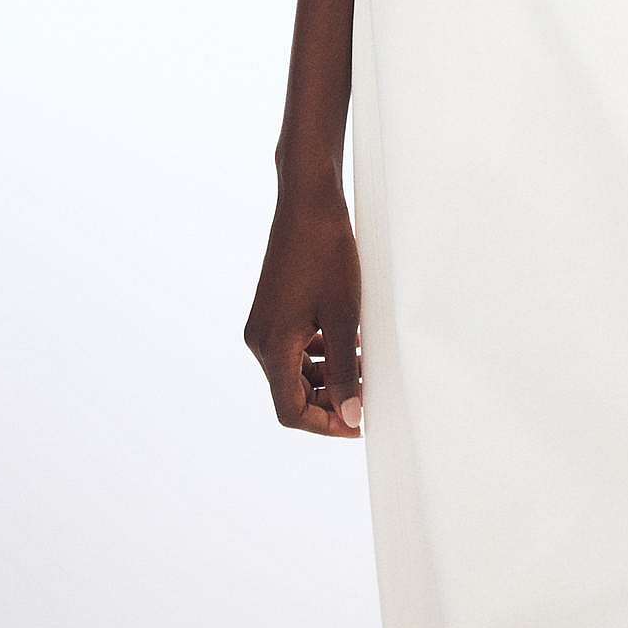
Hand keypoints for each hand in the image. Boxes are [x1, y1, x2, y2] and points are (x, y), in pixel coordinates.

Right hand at [245, 183, 362, 437]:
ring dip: (329, 376)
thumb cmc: (326, 254)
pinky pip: (295, 347)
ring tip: (366, 368)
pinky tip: (352, 344)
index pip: (290, 410)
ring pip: (295, 370)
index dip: (325, 424)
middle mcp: (261, 341)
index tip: (358, 424)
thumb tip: (351, 415)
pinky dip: (322, 353)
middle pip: (292, 393)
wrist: (308, 203)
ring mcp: (265, 324)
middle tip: (367, 398)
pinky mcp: (274, 310)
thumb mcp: (345, 317)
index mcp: (272, 348)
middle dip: (330, 401)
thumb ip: (347, 370)